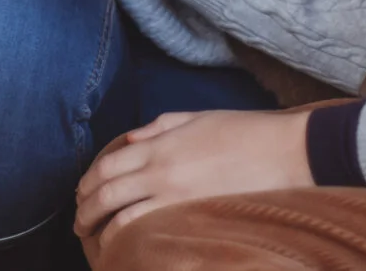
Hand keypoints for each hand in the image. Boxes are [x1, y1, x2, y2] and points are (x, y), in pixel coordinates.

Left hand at [75, 110, 313, 240]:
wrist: (285, 151)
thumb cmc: (246, 131)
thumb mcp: (197, 118)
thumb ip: (160, 128)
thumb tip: (131, 140)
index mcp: (160, 143)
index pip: (108, 165)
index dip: (88, 181)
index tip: (82, 193)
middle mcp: (160, 169)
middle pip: (107, 192)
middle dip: (86, 209)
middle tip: (79, 222)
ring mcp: (175, 196)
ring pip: (121, 216)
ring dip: (101, 229)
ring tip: (93, 239)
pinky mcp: (192, 216)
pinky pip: (147, 232)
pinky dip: (127, 240)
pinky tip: (122, 248)